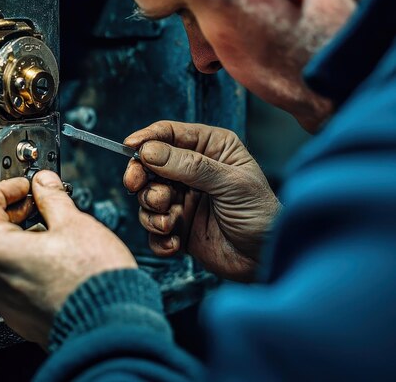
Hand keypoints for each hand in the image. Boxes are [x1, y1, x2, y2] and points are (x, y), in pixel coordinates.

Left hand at [0, 171, 136, 348]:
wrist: (111, 326)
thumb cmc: (93, 280)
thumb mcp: (73, 223)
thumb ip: (52, 197)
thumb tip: (44, 183)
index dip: (5, 188)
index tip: (25, 185)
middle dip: (16, 211)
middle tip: (40, 201)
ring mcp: (4, 301)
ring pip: (4, 257)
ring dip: (24, 236)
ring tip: (55, 228)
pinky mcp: (20, 315)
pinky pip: (16, 280)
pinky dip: (29, 261)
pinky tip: (57, 255)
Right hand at [123, 121, 279, 281]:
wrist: (266, 261)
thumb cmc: (261, 215)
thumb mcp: (230, 184)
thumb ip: (190, 166)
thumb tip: (149, 151)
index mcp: (210, 148)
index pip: (170, 134)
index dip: (147, 139)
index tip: (129, 148)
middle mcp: (192, 171)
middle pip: (149, 165)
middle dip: (142, 177)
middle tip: (137, 186)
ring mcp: (183, 199)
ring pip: (147, 196)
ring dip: (152, 210)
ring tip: (170, 221)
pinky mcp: (177, 227)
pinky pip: (153, 228)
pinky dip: (158, 237)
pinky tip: (176, 242)